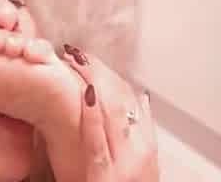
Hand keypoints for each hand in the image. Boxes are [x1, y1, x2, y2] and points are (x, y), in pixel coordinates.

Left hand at [64, 47, 159, 180]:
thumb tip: (141, 99)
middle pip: (122, 100)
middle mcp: (139, 152)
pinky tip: (86, 94)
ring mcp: (125, 165)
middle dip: (100, 72)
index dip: (112, 75)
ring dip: (93, 82)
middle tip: (78, 52)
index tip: (94, 59)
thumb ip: (136, 133)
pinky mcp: (106, 177)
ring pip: (113, 113)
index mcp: (145, 147)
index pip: (131, 100)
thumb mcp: (136, 163)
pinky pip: (99, 142)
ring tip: (75, 61)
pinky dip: (93, 116)